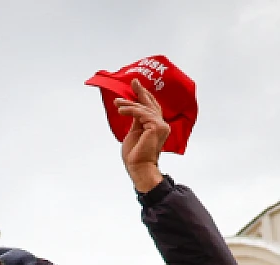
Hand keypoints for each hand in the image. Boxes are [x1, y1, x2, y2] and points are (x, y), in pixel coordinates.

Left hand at [116, 78, 168, 192]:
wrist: (138, 167)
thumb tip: (134, 109)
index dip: (144, 96)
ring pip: (143, 109)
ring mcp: (161, 125)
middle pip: (150, 104)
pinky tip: (120, 110)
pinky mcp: (156, 127)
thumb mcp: (135, 132)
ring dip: (128, 104)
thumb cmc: (135, 155)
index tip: (136, 86)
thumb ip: (137, 120)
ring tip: (117, 103)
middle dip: (140, 92)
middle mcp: (162, 124)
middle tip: (133, 82)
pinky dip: (130, 110)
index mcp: (157, 126)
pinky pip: (141, 113)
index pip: (151, 107)